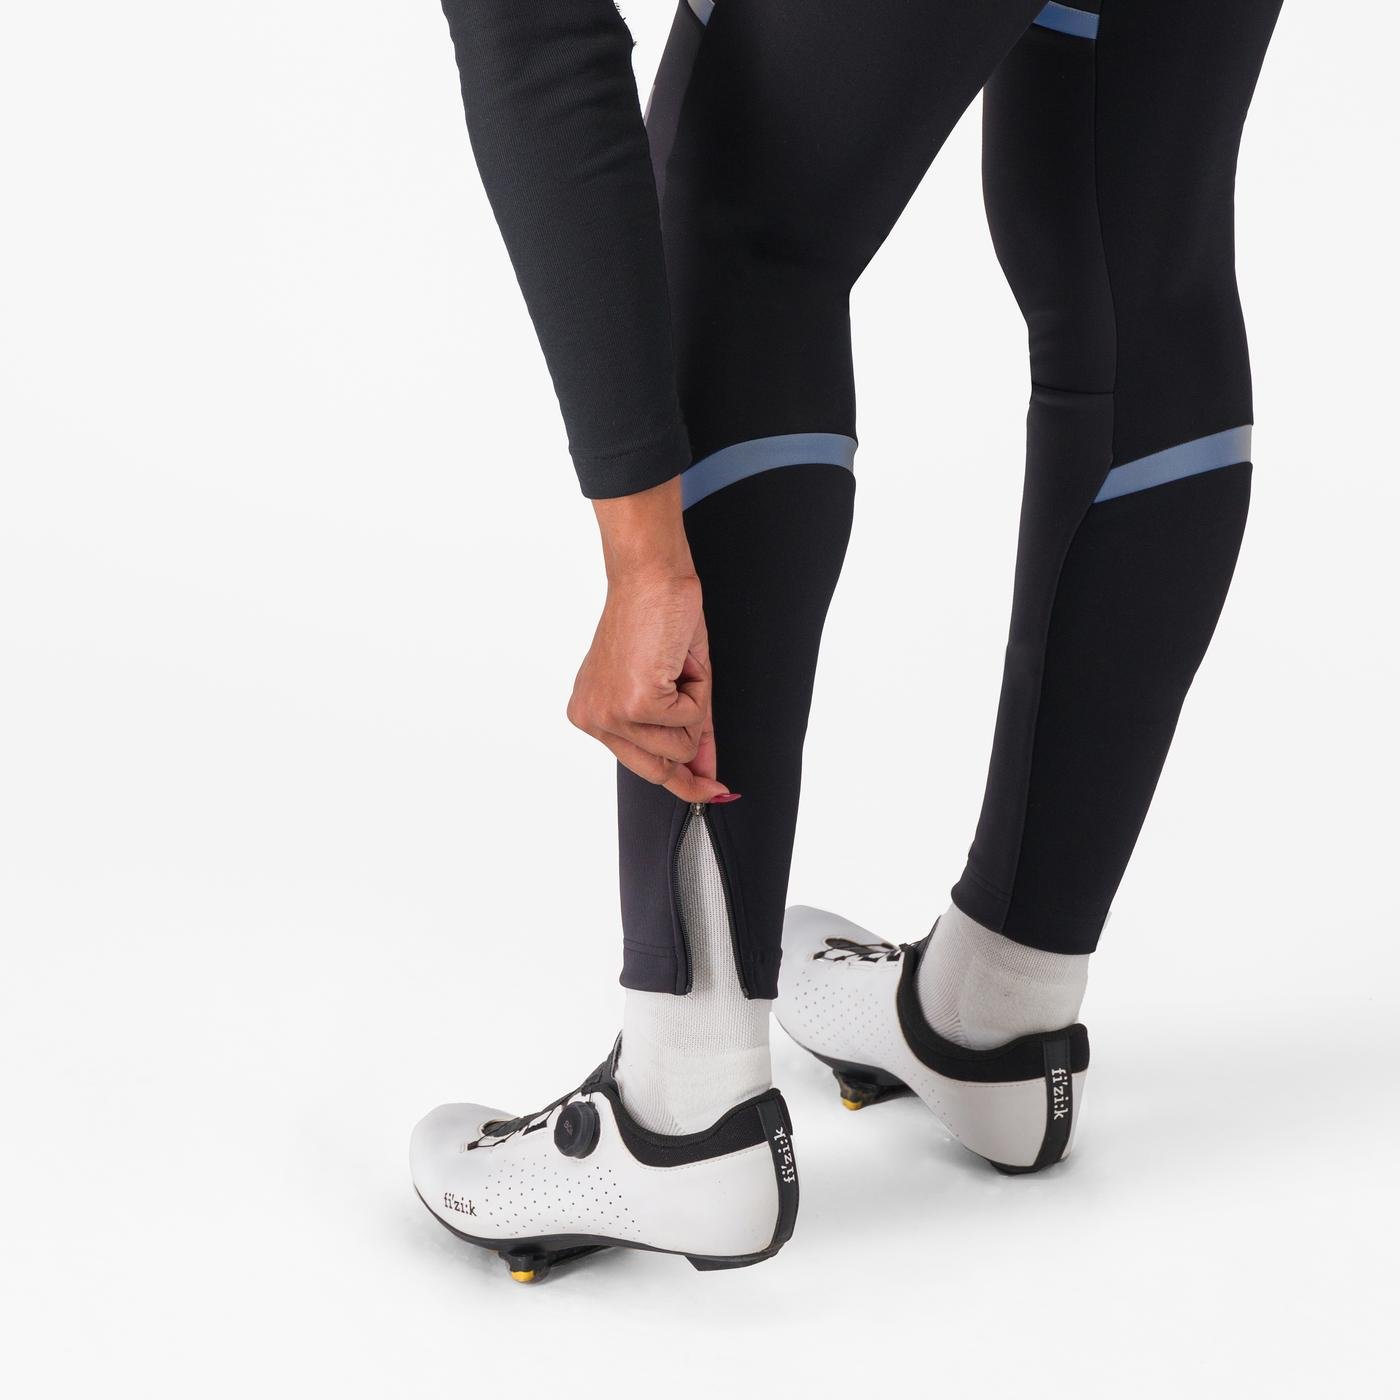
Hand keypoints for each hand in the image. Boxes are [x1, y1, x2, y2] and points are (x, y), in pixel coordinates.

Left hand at [567, 478, 730, 803]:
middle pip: (660, 767)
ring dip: (696, 709)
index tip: (705, 792)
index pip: (640, 764)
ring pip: (680, 747)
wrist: (652, 575)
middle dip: (693, 758)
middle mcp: (592, 719)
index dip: (678, 782)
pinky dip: (698, 692)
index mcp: (592, 713)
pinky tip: (679, 663)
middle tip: (718, 780)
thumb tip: (709, 776)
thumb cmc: (659, 616)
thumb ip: (687, 734)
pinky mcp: (634, 705)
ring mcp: (611, 715)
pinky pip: (691, 722)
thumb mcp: (674, 685)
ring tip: (679, 670)